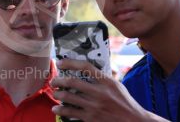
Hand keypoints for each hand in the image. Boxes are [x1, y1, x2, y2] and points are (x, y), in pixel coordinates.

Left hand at [50, 59, 166, 121]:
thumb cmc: (125, 102)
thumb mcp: (116, 86)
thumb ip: (102, 78)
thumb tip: (86, 69)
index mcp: (107, 81)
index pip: (85, 66)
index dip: (70, 63)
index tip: (61, 63)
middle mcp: (100, 93)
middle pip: (73, 82)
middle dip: (59, 80)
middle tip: (54, 81)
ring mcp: (94, 106)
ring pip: (68, 97)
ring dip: (58, 94)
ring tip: (55, 93)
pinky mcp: (91, 118)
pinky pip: (71, 112)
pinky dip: (61, 110)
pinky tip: (56, 108)